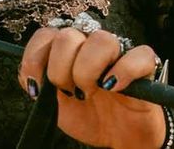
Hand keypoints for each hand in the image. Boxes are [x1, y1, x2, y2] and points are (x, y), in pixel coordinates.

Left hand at [18, 27, 164, 148]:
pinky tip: (114, 87)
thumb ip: (38, 84)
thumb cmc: (87, 115)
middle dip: (61, 71)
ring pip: (101, 41)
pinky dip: (123, 71)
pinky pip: (138, 55)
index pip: (45, 35)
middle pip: (67, 37)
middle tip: (70, 92)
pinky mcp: (143, 65)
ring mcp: (118, 52)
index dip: (35, 59)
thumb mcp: (54, 105)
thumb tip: (29, 75)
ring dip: (89, 71)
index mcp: (67, 49)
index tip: (37, 88)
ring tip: (92, 92)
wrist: (118, 137)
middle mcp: (90, 44)